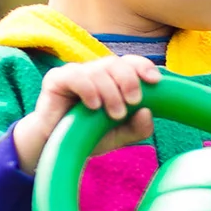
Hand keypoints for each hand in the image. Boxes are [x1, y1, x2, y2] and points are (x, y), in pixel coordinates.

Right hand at [12, 56, 161, 173]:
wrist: (56, 147)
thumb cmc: (89, 137)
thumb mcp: (119, 137)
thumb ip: (137, 128)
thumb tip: (148, 112)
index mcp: (113, 80)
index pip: (130, 63)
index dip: (143, 67)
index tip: (154, 81)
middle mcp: (96, 72)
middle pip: (116, 63)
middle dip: (129, 81)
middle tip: (133, 103)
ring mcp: (76, 73)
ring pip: (98, 70)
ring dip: (111, 91)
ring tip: (114, 114)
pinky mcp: (56, 79)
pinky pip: (76, 76)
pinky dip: (89, 89)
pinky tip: (93, 106)